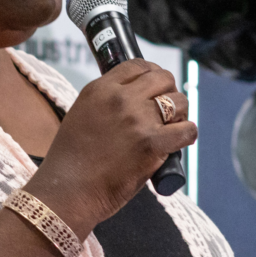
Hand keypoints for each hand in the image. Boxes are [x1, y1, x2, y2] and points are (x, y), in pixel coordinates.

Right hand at [25, 59, 195, 235]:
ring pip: (178, 101)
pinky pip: (186, 130)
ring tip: (171, 128)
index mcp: (100, 89)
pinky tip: (180, 141)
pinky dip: (188, 134)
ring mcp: (137, 120)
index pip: (138, 65)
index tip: (156, 88)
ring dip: (180, 114)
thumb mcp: (81, 114)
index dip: (153, 75)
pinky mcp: (151, 144)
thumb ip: (106, 102)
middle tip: (166, 111)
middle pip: (163, 78)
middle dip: (169, 92)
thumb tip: (135, 99)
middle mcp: (120, 99)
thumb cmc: (72, 161)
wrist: (67, 191)